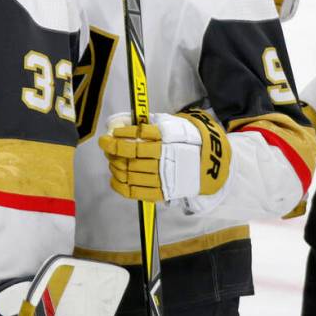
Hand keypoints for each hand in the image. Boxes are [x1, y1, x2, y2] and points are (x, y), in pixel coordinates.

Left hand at [98, 109, 230, 202]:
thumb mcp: (172, 126)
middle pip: (131, 156)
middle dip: (113, 151)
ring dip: (115, 166)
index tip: (110, 134)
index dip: (120, 137)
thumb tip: (122, 123)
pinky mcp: (161, 192)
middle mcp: (164, 159)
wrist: (208, 164)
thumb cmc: (185, 141)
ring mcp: (162, 177)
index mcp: (167, 140)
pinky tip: (114, 178)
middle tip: (107, 146)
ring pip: (130, 173)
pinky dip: (120, 185)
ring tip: (111, 160)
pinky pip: (135, 192)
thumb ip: (149, 125)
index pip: (138, 138)